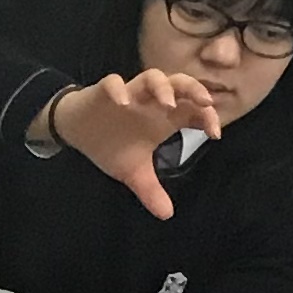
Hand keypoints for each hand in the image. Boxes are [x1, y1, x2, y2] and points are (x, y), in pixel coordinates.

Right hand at [37, 70, 218, 220]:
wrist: (77, 130)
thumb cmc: (111, 144)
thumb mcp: (133, 172)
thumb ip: (151, 191)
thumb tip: (167, 215)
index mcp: (164, 117)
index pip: (194, 109)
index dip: (208, 117)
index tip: (214, 134)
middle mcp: (151, 102)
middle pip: (179, 83)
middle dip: (194, 89)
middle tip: (205, 102)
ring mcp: (130, 93)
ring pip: (151, 77)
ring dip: (162, 87)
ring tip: (168, 103)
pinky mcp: (104, 92)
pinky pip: (113, 83)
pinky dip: (119, 89)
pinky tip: (123, 102)